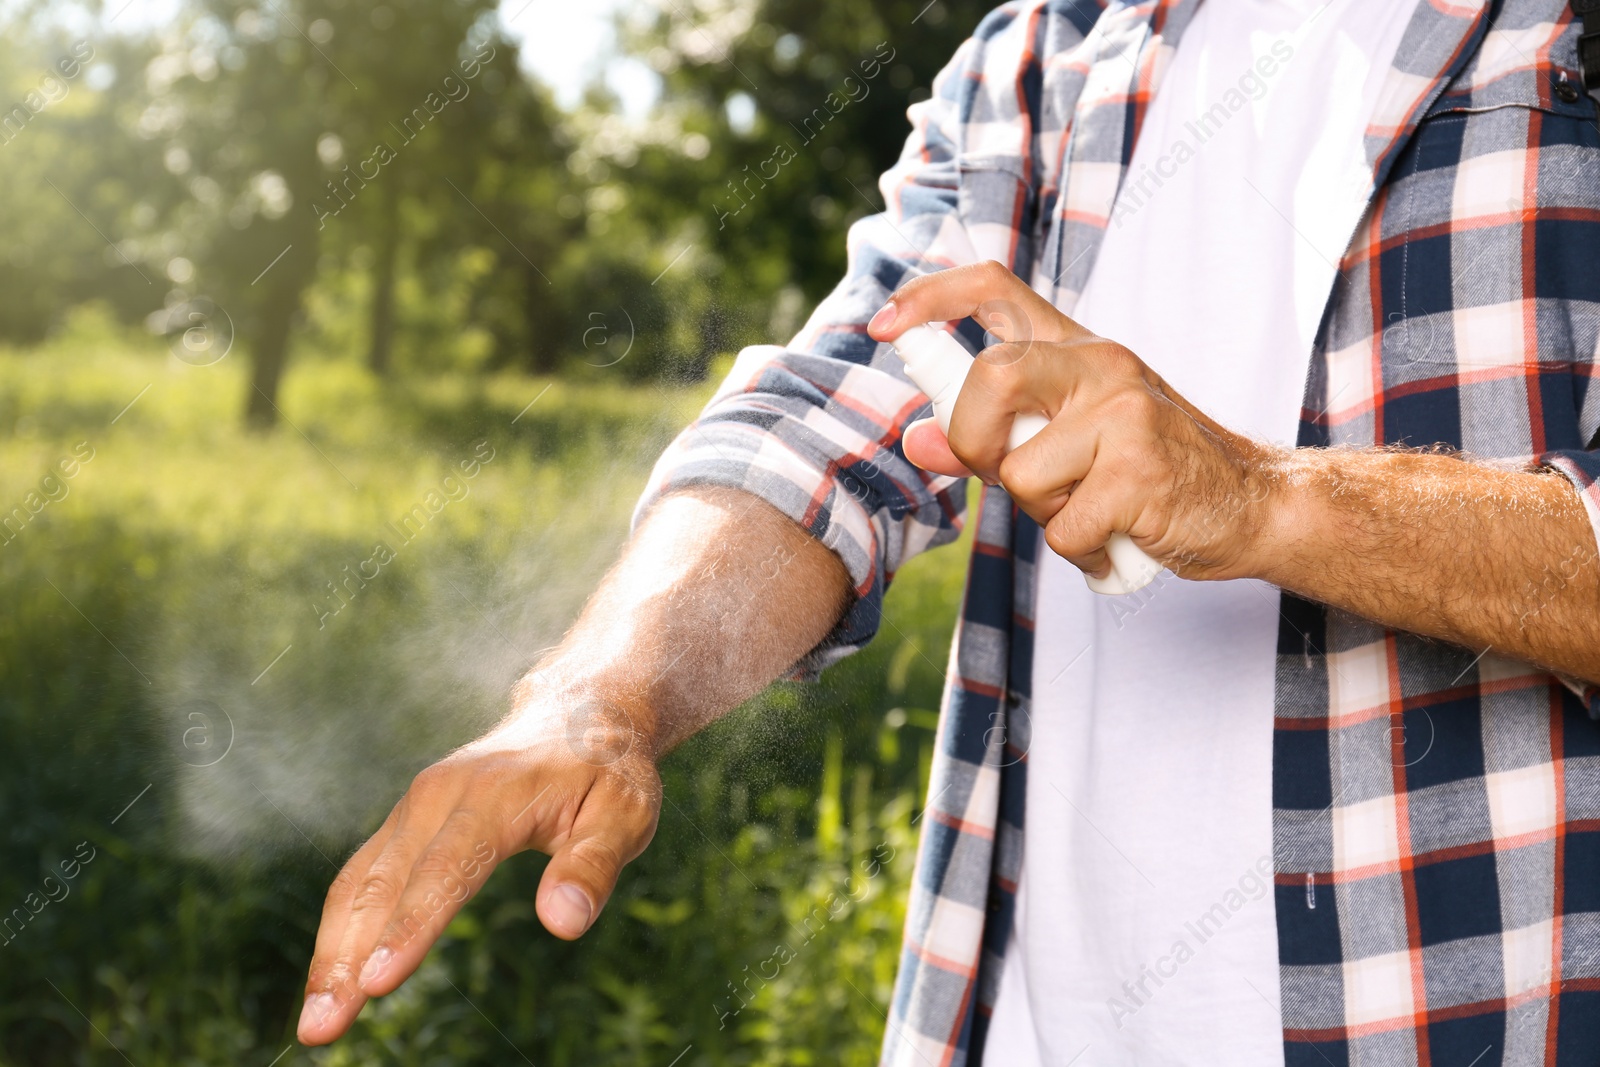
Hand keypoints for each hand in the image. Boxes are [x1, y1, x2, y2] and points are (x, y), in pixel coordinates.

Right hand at [296, 687, 660, 1044]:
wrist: (577, 712)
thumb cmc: (606, 770)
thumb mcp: (625, 814)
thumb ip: (592, 867)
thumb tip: (563, 923)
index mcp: (495, 793)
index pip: (447, 868)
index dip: (411, 927)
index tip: (378, 983)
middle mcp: (439, 794)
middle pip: (385, 882)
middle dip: (347, 958)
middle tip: (319, 1029)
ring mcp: (416, 805)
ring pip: (361, 882)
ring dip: (332, 952)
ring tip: (315, 1024)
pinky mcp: (407, 820)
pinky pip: (363, 876)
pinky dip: (342, 928)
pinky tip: (332, 980)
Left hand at [868, 260, 1282, 580]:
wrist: (1254, 505)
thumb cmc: (1151, 473)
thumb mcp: (1067, 443)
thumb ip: (990, 437)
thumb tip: (915, 437)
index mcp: (1077, 349)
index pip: (993, 287)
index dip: (930, 298)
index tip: (885, 326)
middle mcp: (1101, 364)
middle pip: (989, 379)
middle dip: (974, 442)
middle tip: (1007, 474)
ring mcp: (1125, 413)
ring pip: (1019, 473)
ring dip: (1044, 513)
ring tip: (1090, 509)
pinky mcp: (1141, 471)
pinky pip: (1063, 527)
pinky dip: (1081, 552)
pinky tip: (1115, 539)